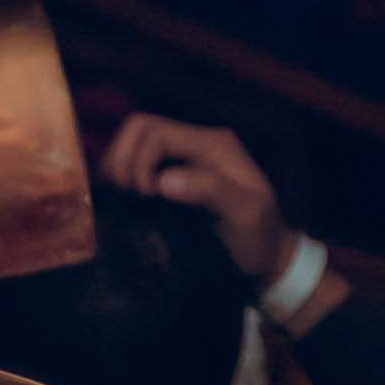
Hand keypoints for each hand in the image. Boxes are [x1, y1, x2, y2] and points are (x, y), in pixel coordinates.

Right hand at [99, 109, 293, 289]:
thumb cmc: (258, 236)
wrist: (265, 256)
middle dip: (122, 160)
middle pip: (139, 129)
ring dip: (119, 169)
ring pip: (134, 143)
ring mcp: (183, 159)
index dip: (138, 163)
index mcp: (213, 144)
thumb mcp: (245, 214)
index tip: (144, 199)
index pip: (156, 133)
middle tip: (125, 197)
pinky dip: (123, 179)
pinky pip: (137, 164)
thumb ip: (211, 190)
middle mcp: (196, 144)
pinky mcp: (172, 177)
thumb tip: (162, 180)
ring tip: (123, 200)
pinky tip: (125, 203)